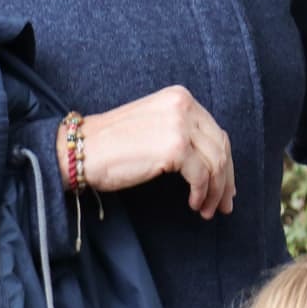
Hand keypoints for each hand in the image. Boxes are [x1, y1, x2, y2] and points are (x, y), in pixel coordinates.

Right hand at [71, 86, 235, 218]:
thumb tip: (211, 164)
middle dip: (225, 179)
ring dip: (215, 191)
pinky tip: (193, 203)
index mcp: (180, 97)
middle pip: (220, 146)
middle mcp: (184, 106)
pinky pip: (201, 175)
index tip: (225, 184)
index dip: (224, 161)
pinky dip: (201, 193)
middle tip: (224, 203)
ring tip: (206, 209)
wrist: (81, 150)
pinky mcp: (174, 148)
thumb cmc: (112, 144)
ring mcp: (180, 125)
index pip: (215, 132)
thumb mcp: (155, 125)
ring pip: (215, 163)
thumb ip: (182, 134)